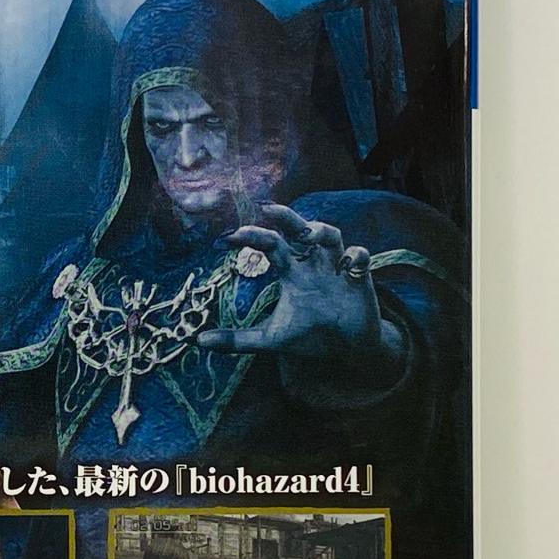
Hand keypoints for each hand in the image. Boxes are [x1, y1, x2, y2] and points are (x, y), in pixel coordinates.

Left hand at [198, 204, 407, 399]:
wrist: (345, 350)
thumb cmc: (308, 335)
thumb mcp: (270, 339)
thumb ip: (236, 340)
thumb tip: (198, 341)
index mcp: (290, 270)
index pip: (268, 244)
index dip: (247, 237)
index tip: (221, 241)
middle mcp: (311, 263)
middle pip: (299, 228)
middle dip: (285, 216)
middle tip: (266, 208)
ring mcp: (336, 268)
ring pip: (331, 235)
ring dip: (321, 229)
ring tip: (308, 233)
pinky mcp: (359, 279)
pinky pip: (360, 258)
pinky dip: (355, 256)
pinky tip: (348, 263)